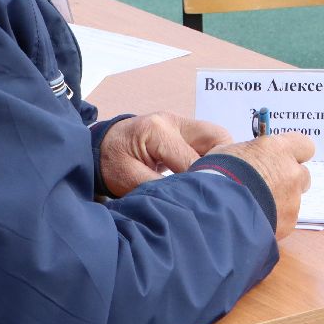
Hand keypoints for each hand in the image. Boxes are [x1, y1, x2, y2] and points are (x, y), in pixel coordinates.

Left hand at [99, 112, 231, 195]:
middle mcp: (173, 121)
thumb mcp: (128, 180)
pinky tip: (207, 175)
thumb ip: (159, 188)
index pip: (192, 159)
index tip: (206, 202)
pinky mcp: (184, 128)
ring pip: (217, 137)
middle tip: (218, 188)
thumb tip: (187, 199)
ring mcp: (180, 122)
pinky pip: (208, 140)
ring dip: (220, 159)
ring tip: (213, 182)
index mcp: (157, 131)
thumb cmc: (111, 162)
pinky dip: (212, 157)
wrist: (100, 145)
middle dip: (222, 163)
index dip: (201, 181)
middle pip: (216, 137)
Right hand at [211, 133, 314, 238]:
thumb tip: (249, 157)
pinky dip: (274, 220)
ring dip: (280, 202)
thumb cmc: (217, 178)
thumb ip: (249, 153)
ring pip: (294, 200)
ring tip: (255, 206)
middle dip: (289, 180)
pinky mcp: (288, 223)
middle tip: (269, 185)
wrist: (217, 212)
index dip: (295, 153)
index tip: (284, 157)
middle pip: (302, 175)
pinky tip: (255, 219)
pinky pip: (285, 220)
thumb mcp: (227, 152)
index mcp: (278, 150)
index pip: (304, 145)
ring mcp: (292, 200)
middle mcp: (291, 173)